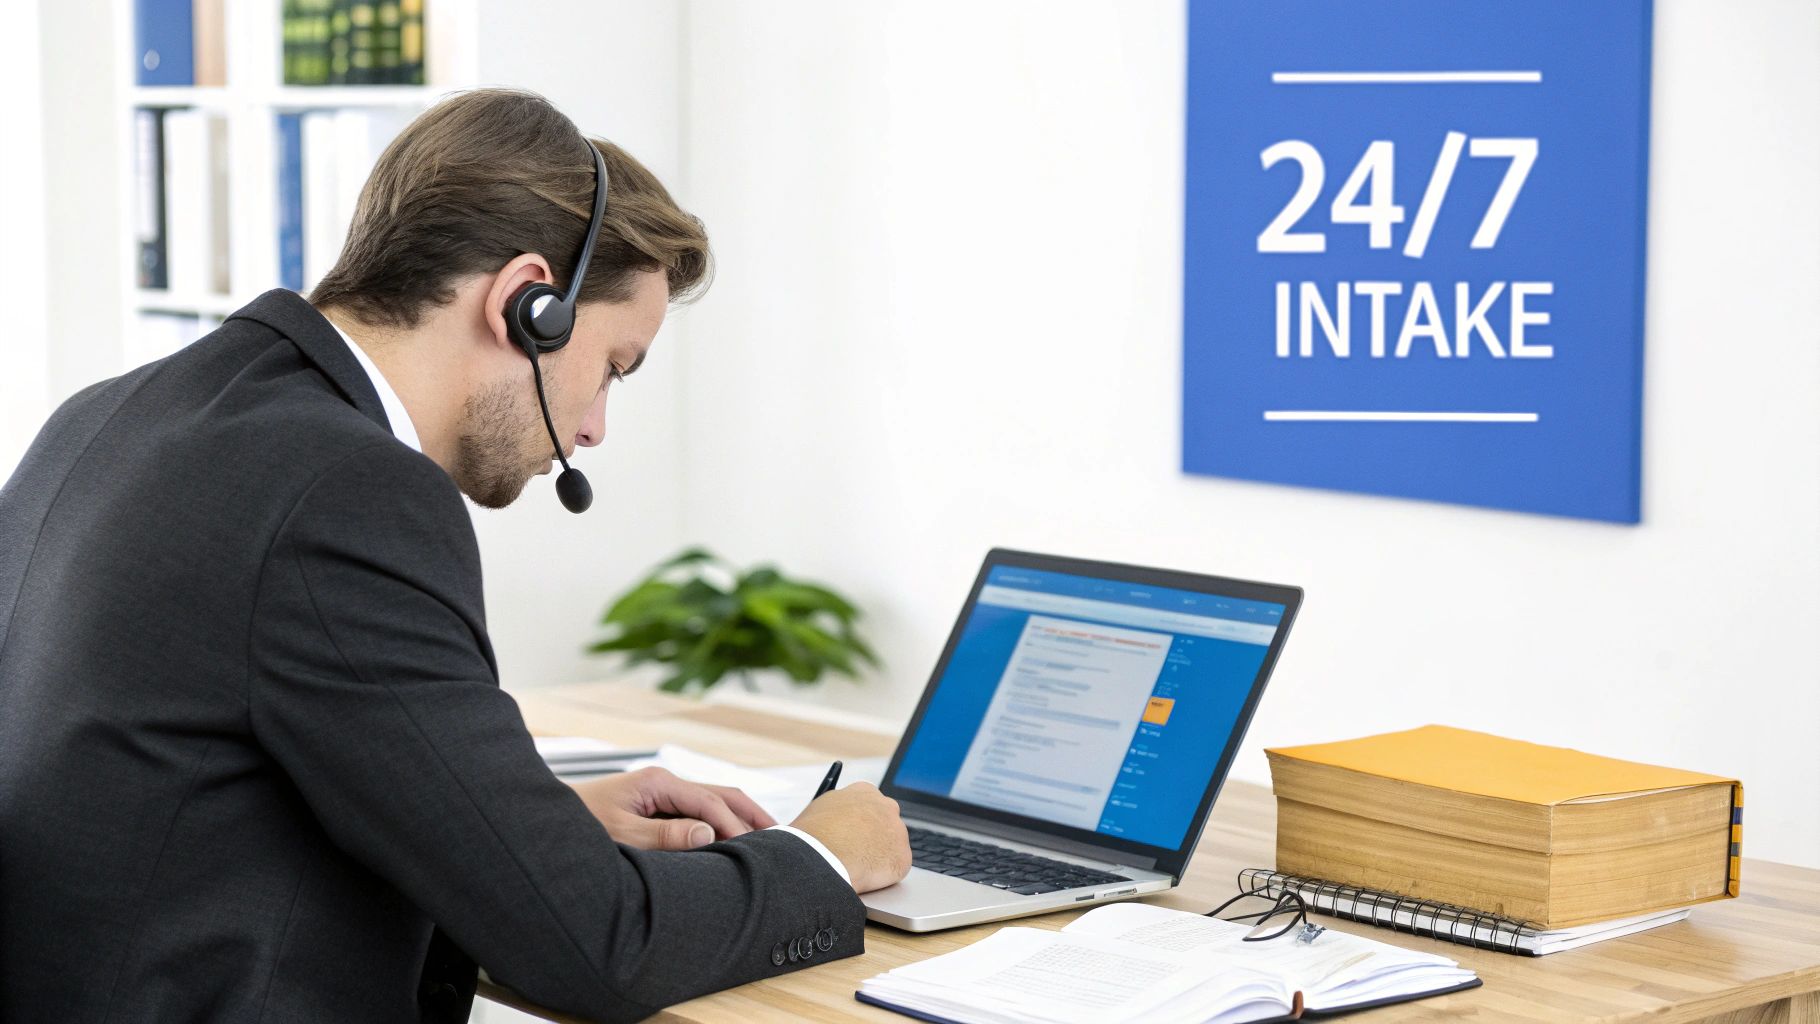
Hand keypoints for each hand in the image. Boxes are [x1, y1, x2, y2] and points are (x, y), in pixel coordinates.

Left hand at [568, 767, 776, 850]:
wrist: (544, 823)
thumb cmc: (578, 825)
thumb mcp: (621, 834)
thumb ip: (663, 836)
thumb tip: (707, 832)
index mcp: (658, 782)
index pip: (710, 801)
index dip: (734, 825)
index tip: (753, 849)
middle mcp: (664, 783)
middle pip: (721, 793)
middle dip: (751, 813)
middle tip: (780, 837)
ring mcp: (662, 794)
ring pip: (712, 801)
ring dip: (738, 818)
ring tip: (765, 839)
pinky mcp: (657, 807)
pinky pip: (697, 813)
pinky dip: (719, 824)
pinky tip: (729, 841)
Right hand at [789, 782, 910, 893]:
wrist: (820, 855)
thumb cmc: (812, 835)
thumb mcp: (818, 811)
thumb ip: (834, 812)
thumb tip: (826, 823)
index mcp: (863, 791)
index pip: (869, 806)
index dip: (860, 823)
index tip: (853, 835)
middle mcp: (885, 806)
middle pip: (885, 824)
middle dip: (875, 838)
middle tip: (857, 853)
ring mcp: (897, 831)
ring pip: (891, 847)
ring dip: (878, 857)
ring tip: (856, 868)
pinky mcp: (902, 857)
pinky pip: (894, 869)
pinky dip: (882, 876)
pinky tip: (865, 877)